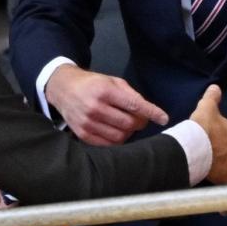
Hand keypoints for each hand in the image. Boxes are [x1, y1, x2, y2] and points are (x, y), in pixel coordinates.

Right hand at [45, 64, 167, 144]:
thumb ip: (131, 94)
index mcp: (104, 91)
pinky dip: (118, 140)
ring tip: (128, 124)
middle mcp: (95, 107)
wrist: (63, 89)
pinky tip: (117, 131)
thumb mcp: (112, 81)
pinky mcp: (83, 134)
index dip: (152, 113)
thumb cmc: (92, 84)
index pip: (134, 105)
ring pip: (120, 136)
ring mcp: (87, 123)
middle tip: (141, 119)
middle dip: (140, 122)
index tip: (164, 118)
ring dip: (130, 133)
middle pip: (129, 123)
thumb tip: (148, 111)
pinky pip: (108, 144)